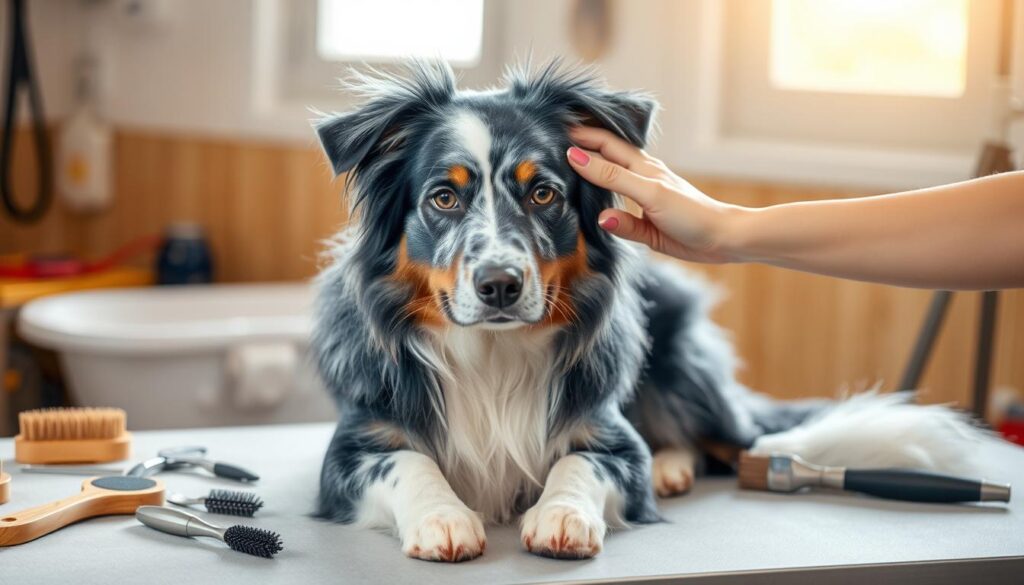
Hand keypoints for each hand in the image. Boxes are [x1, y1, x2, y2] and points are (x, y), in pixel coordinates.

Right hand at [567, 126, 739, 262]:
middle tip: (549, 144)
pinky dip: (597, 204)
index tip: (553, 130)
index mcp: (641, 167)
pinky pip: (614, 212)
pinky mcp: (643, 223)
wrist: (722, 240)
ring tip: (560, 170)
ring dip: (587, 174)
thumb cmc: (692, 213)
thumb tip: (577, 164)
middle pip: (604, 157)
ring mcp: (641, 200)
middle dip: (580, 147)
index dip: (581, 136)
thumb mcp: (651, 193)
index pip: (604, 144)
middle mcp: (639, 179)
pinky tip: (587, 206)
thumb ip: (614, 180)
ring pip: (608, 182)